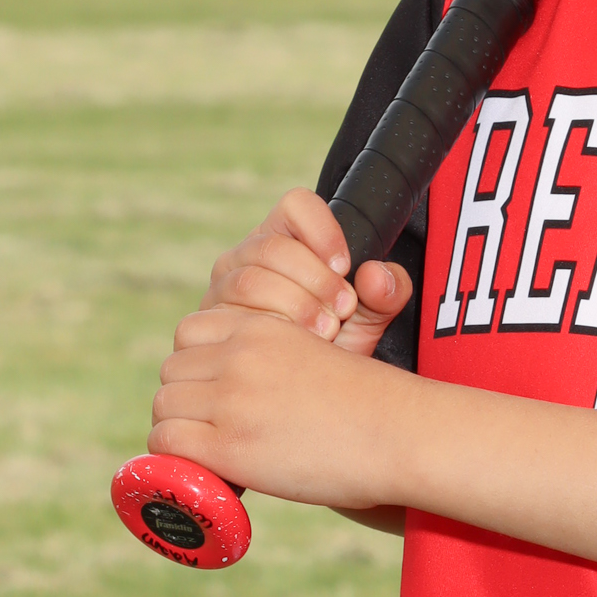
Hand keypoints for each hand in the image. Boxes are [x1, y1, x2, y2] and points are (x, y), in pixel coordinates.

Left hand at [151, 304, 402, 508]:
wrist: (401, 434)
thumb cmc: (374, 402)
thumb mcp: (327, 349)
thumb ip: (286, 351)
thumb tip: (268, 377)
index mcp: (262, 329)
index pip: (191, 333)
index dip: (198, 364)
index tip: (216, 391)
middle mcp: (240, 357)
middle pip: (172, 371)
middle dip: (186, 398)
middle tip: (211, 427)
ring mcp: (231, 400)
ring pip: (164, 405)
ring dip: (179, 428)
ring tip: (207, 450)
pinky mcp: (229, 446)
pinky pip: (167, 442)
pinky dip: (174, 457)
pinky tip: (202, 467)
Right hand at [204, 187, 413, 355]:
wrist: (302, 391)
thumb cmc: (335, 344)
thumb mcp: (370, 320)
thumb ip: (387, 294)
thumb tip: (377, 275)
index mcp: (287, 236)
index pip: (296, 205)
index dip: (323, 231)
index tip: (345, 266)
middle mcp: (248, 254)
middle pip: (273, 246)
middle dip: (315, 280)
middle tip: (342, 311)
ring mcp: (223, 286)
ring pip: (250, 279)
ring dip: (294, 306)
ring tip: (325, 332)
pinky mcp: (208, 321)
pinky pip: (230, 316)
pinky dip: (267, 331)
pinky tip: (292, 348)